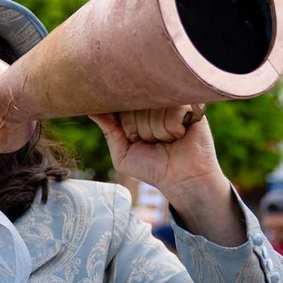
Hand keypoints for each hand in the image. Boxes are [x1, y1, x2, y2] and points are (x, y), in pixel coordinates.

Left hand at [89, 106, 221, 198]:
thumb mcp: (122, 155)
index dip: (126, 123)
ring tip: (168, 141)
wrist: (182, 179)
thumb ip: (108, 131)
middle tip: (153, 143)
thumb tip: (90, 110)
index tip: (134, 138)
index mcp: (136, 113)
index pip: (122, 104)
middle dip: (142, 130)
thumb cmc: (152, 168)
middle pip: (137, 105)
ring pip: (155, 108)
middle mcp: (153, 105)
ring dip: (159, 131)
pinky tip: (180, 135)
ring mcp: (172, 103)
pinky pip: (174, 109)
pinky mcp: (192, 105)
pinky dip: (174, 127)